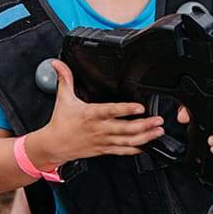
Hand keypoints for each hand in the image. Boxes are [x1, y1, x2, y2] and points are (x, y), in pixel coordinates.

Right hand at [36, 60, 163, 163]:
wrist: (54, 145)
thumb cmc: (60, 122)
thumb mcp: (63, 98)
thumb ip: (65, 78)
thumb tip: (57, 63)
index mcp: (91, 114)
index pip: (111, 111)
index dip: (126, 110)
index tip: (140, 107)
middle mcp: (99, 128)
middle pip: (125, 128)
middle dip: (144, 125)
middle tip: (158, 120)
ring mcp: (103, 140)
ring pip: (127, 140)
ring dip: (145, 137)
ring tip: (158, 131)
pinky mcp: (104, 149)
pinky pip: (122, 151)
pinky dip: (135, 149)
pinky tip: (146, 146)